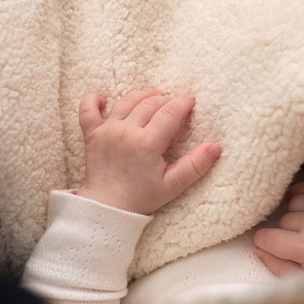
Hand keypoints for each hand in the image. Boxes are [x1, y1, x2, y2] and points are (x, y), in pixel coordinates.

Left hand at [76, 90, 220, 213]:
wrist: (108, 207)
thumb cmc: (141, 197)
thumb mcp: (173, 185)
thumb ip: (195, 166)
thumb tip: (216, 147)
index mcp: (147, 143)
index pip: (170, 112)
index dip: (183, 103)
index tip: (191, 103)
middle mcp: (126, 131)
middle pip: (150, 103)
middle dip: (166, 99)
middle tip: (175, 105)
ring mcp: (107, 130)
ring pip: (126, 101)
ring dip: (142, 95)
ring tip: (154, 96)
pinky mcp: (91, 134)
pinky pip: (87, 109)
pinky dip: (93, 100)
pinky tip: (104, 99)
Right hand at [253, 180, 303, 275]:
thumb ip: (279, 266)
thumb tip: (258, 249)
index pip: (265, 238)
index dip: (266, 243)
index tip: (275, 246)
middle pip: (280, 222)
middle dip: (287, 232)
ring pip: (290, 205)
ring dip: (297, 215)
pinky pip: (301, 188)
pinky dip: (301, 197)